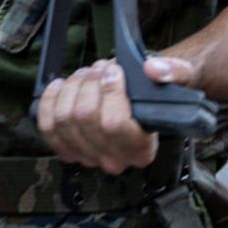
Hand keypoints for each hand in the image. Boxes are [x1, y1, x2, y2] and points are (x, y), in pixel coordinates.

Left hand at [36, 56, 196, 174]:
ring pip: (64, 119)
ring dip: (72, 88)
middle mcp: (114, 159)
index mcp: (142, 148)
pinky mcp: (67, 148)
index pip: (114, 124)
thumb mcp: (179, 77)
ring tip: (88, 74)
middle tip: (101, 68)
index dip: (109, 91)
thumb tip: (154, 70)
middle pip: (85, 118)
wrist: (143, 102)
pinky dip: (50, 101)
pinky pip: (48, 127)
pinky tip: (61, 86)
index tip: (114, 71)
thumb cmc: (157, 93)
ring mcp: (88, 156)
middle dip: (90, 84)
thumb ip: (173, 71)